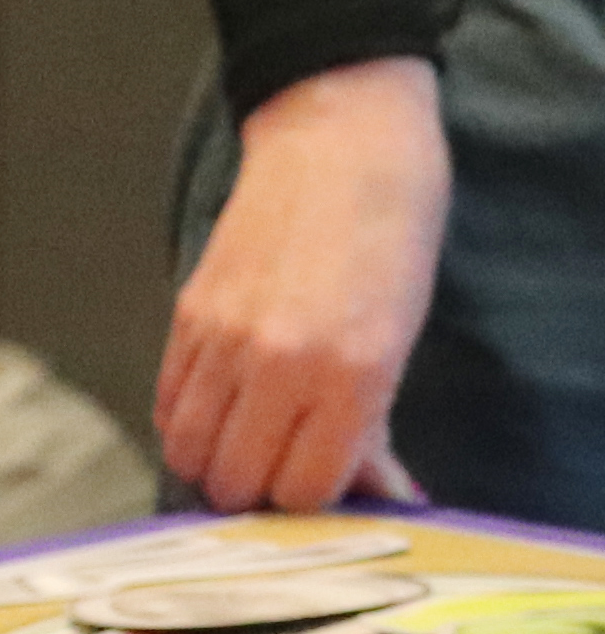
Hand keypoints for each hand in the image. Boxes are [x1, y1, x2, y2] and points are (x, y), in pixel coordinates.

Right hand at [157, 56, 447, 510]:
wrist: (342, 136)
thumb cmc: (396, 225)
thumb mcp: (407, 328)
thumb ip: (376, 421)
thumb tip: (383, 496)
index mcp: (355, 372)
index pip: (306, 492)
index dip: (319, 495)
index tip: (331, 476)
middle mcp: (282, 365)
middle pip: (239, 486)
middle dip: (265, 488)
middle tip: (292, 460)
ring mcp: (226, 341)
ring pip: (190, 456)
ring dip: (220, 460)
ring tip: (256, 435)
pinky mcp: (187, 317)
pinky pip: (168, 408)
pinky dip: (192, 422)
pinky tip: (225, 404)